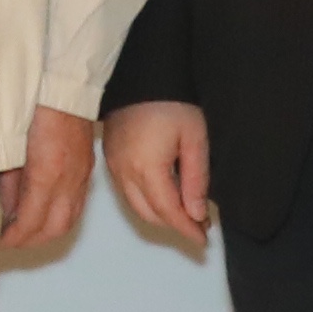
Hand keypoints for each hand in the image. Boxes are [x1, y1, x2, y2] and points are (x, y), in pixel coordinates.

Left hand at [0, 106, 98, 254]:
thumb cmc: (32, 107)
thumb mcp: (10, 145)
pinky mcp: (87, 169)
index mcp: (47, 172)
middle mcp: (69, 179)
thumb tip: (5, 208)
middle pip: (52, 229)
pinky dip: (59, 218)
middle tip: (8, 241)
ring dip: (45, 233)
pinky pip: (76, 206)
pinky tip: (43, 214)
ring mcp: (81, 175)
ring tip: (24, 231)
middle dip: (28, 241)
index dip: (13, 237)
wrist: (63, 84)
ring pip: (67, 221)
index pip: (31, 221)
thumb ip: (8, 179)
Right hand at [106, 99, 215, 245]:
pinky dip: (145, 200)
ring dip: (159, 214)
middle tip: (198, 226)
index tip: (203, 239)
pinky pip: (126, 190)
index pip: (168, 212)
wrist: (142, 71)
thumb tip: (197, 214)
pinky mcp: (109, 156)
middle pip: (149, 214)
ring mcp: (113, 165)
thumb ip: (196, 180)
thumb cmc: (173, 101)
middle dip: (174, 225)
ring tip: (183, 213)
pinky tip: (163, 194)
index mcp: (147, 169)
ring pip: (135, 205)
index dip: (187, 229)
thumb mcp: (195, 139)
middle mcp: (125, 172)